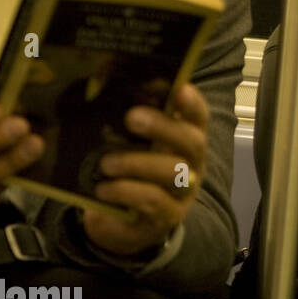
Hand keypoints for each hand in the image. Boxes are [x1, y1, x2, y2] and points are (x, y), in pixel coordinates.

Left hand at [82, 82, 208, 255]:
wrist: (117, 221)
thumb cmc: (123, 172)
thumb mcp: (122, 144)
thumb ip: (119, 117)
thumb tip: (100, 77)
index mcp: (182, 140)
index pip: (197, 118)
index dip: (192, 103)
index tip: (179, 88)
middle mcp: (190, 164)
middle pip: (192, 142)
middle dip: (163, 127)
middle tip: (131, 118)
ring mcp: (182, 193)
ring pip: (174, 173)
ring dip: (137, 163)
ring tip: (106, 164)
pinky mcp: (166, 217)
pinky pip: (153, 202)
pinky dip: (126, 192)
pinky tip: (103, 189)